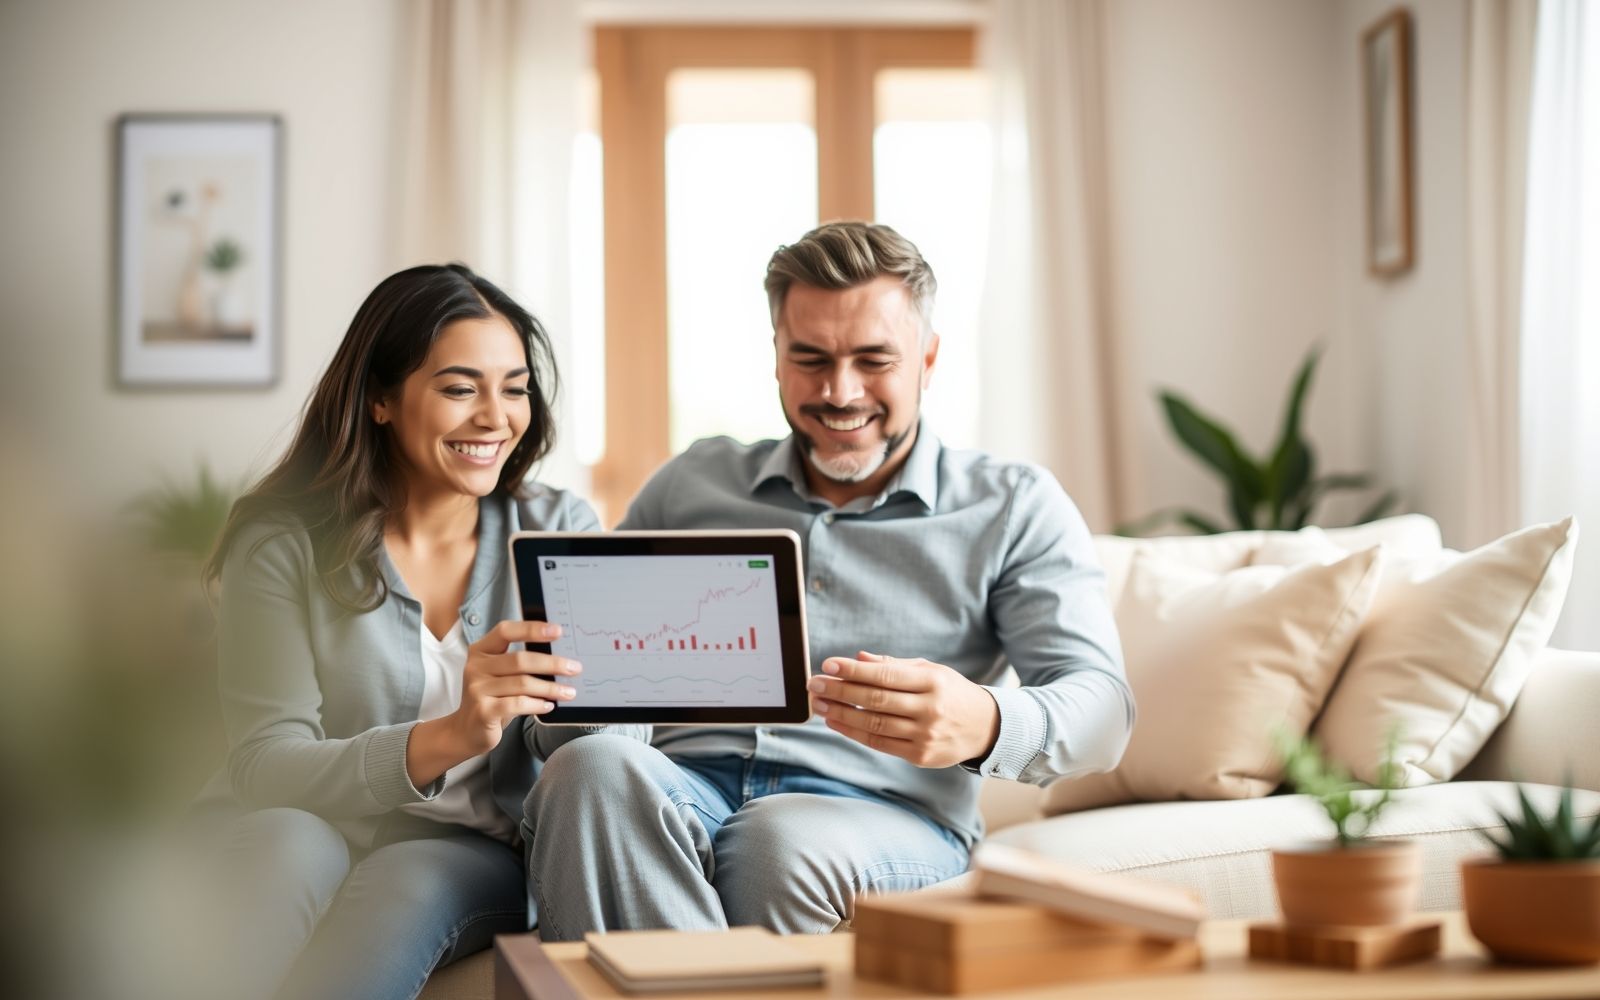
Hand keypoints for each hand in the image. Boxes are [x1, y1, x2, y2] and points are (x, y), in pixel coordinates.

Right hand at [407, 620, 581, 786]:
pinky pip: (518, 704)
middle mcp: (476, 667)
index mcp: (481, 651)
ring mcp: (477, 689)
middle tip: (575, 668)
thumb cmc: (492, 698)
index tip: (558, 630)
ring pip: (523, 684)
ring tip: (569, 692)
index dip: (531, 629)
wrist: (466, 731)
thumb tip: (559, 657)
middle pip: (520, 660)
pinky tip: (549, 706)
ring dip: (551, 688)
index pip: (506, 631)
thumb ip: (518, 663)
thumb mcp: (499, 675)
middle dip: (552, 663)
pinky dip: (538, 704)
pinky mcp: (483, 710)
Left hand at [807, 652, 999, 767]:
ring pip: (874, 724)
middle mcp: (929, 709)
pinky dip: (854, 733)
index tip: (828, 665)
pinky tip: (836, 722)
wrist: (986, 728)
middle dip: (840, 691)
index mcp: (932, 681)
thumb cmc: (951, 693)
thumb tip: (859, 658)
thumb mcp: (931, 671)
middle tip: (815, 684)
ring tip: (820, 704)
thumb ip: (895, 665)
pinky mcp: (920, 756)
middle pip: (875, 700)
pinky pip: (879, 743)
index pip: (886, 675)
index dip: (854, 671)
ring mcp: (925, 735)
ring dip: (841, 714)